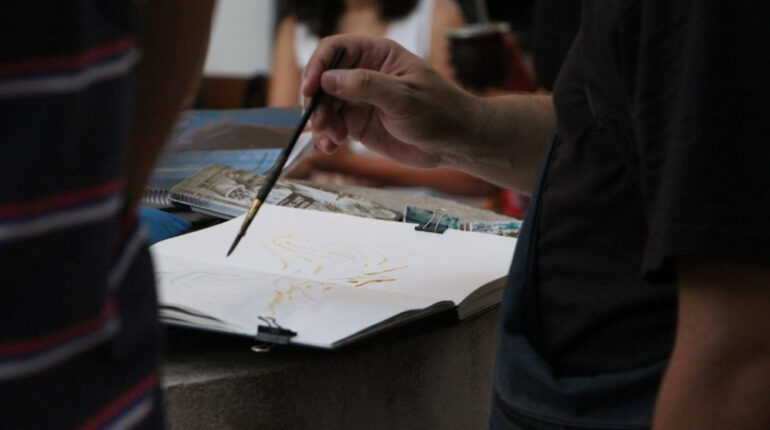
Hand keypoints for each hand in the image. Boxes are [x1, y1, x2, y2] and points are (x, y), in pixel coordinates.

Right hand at [303, 35, 481, 168]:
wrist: (454, 142)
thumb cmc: (439, 111)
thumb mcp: (404, 97)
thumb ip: (366, 86)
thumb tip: (329, 79)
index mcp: (378, 55)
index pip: (336, 50)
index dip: (318, 66)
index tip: (311, 88)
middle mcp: (364, 74)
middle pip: (324, 80)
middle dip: (317, 102)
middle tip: (321, 124)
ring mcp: (360, 100)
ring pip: (325, 106)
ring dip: (321, 123)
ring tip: (330, 140)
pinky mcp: (359, 124)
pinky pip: (333, 126)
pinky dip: (327, 137)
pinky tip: (330, 148)